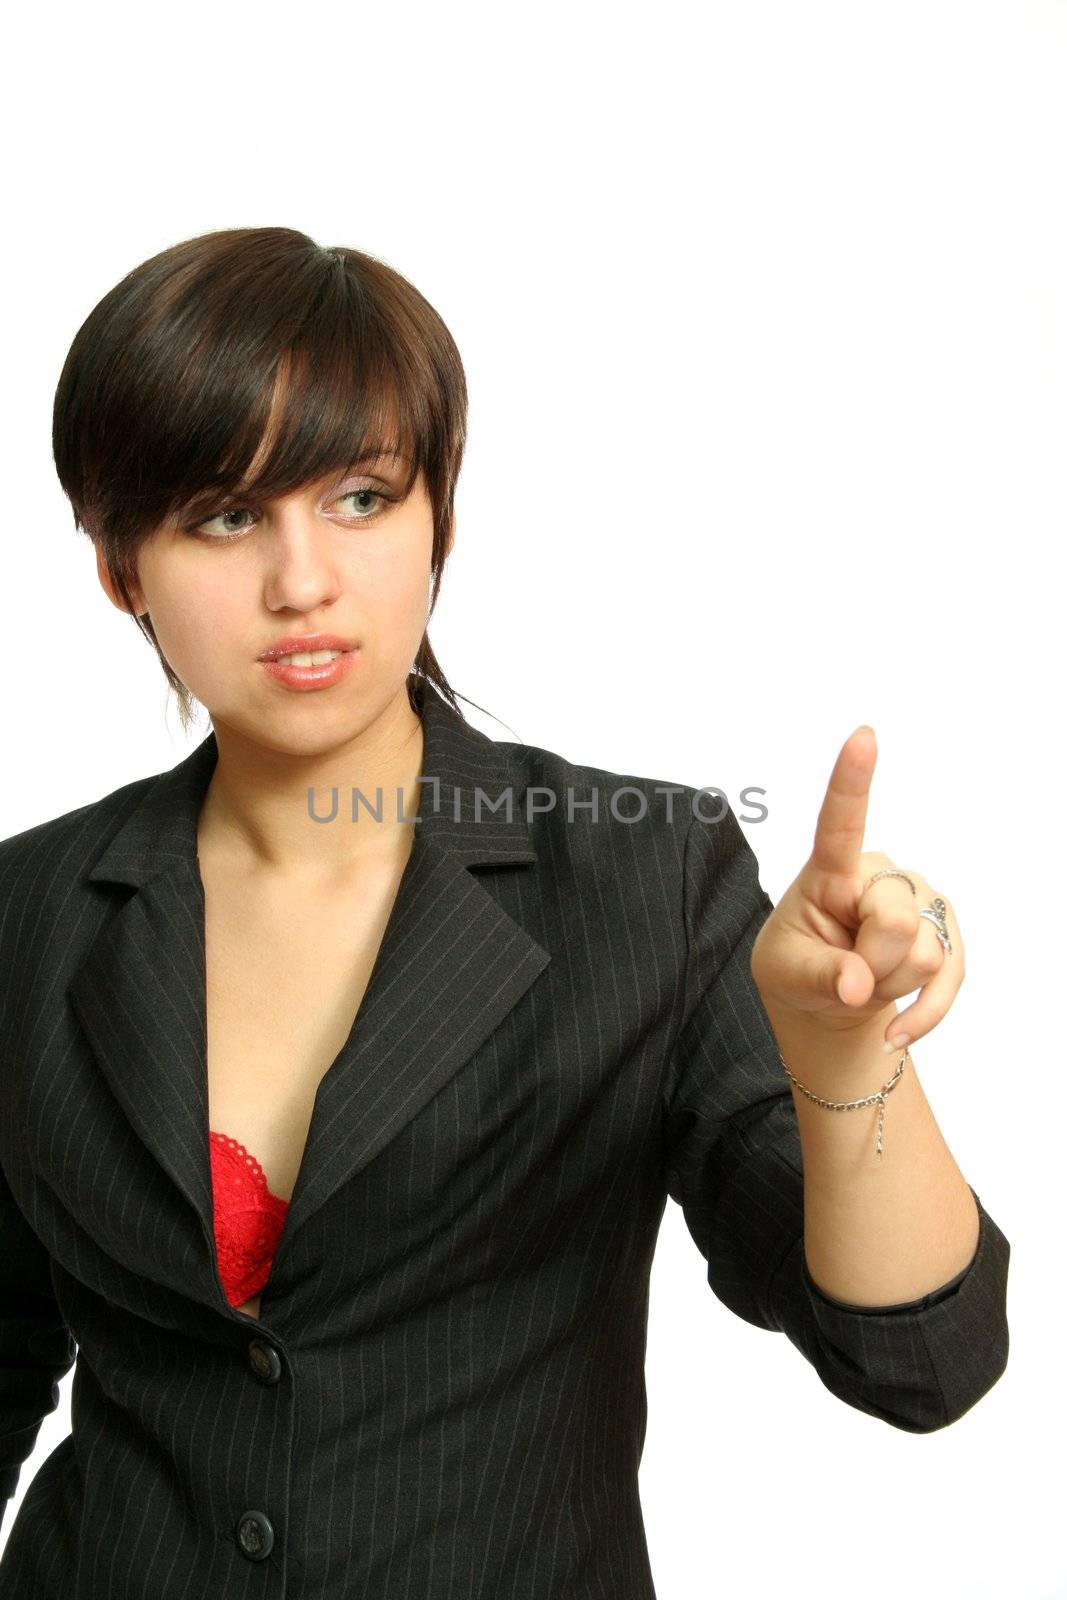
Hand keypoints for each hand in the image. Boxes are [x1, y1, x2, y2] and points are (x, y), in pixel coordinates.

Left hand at [750, 725, 964, 1053]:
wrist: (828, 1005)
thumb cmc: (796, 971)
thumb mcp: (786, 974)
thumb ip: (819, 974)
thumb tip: (857, 985)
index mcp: (830, 870)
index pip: (840, 822)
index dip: (853, 780)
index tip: (863, 736)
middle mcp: (881, 874)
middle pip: (894, 919)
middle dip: (869, 961)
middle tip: (844, 970)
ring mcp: (919, 900)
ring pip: (921, 953)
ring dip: (888, 986)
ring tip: (862, 979)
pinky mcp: (945, 933)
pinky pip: (947, 978)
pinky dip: (921, 1015)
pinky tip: (893, 1030)